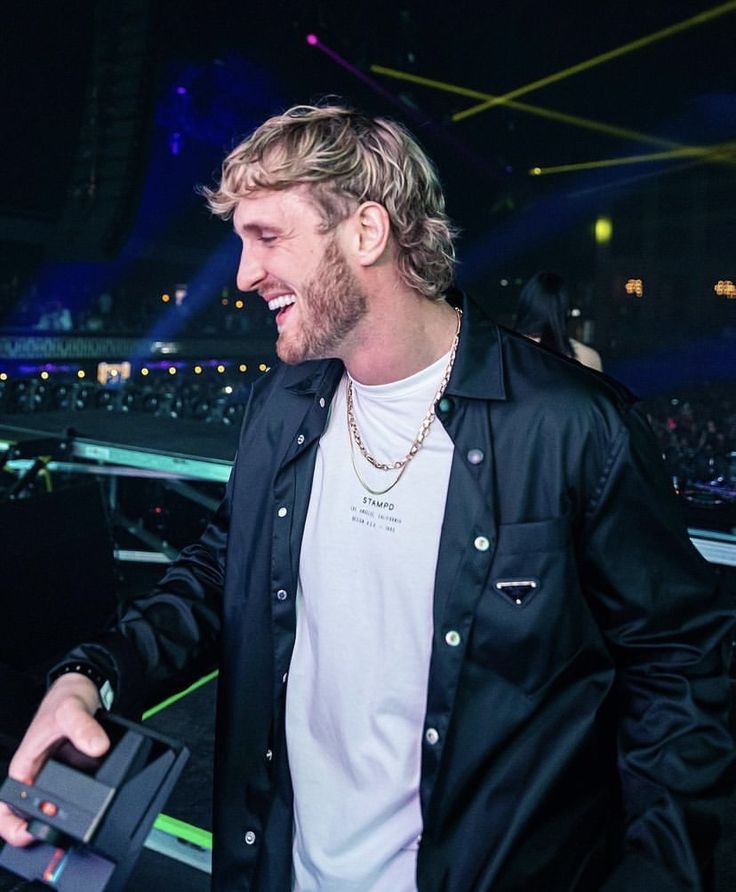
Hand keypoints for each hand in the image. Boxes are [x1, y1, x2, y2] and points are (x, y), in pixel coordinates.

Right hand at [0, 672, 108, 845]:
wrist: (83, 689)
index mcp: (24, 765)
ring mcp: (52, 776)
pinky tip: (89, 810)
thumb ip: (83, 727)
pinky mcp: (70, 774)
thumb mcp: (71, 710)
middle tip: (55, 836)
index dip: (12, 825)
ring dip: (57, 822)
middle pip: (25, 815)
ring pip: (48, 809)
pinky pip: (69, 797)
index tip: (30, 831)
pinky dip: (76, 807)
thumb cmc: (65, 697)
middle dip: (35, 830)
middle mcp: (35, 774)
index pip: (7, 804)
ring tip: (74, 828)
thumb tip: (96, 746)